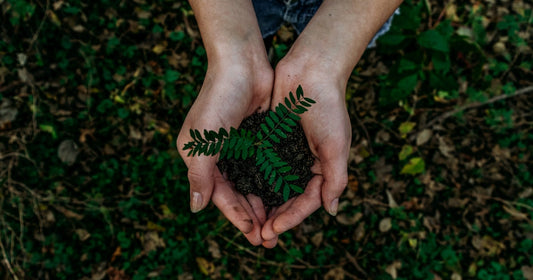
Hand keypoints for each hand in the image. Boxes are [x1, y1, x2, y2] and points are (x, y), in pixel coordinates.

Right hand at [176, 61, 272, 245]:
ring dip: (263, 203)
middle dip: (251, 215)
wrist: (242, 63)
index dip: (235, 215)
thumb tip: (196, 208)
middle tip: (268, 238)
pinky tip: (284, 197)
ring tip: (278, 224)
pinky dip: (272, 183)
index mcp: (199, 157)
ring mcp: (238, 147)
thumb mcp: (204, 140)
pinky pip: (264, 167)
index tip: (253, 233)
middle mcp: (218, 155)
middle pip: (236, 193)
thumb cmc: (218, 98)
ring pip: (252, 183)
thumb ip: (199, 175)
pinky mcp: (256, 138)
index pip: (219, 194)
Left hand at [261, 57, 350, 247]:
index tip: (273, 230)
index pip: (306, 201)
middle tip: (259, 237)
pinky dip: (252, 180)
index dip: (291, 218)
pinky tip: (240, 193)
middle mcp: (303, 163)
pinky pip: (260, 165)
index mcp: (322, 168)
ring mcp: (285, 152)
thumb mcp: (336, 145)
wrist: (311, 70)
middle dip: (275, 218)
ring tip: (248, 223)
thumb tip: (331, 211)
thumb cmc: (328, 107)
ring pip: (271, 186)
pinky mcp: (270, 140)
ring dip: (261, 205)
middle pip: (287, 199)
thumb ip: (335, 178)